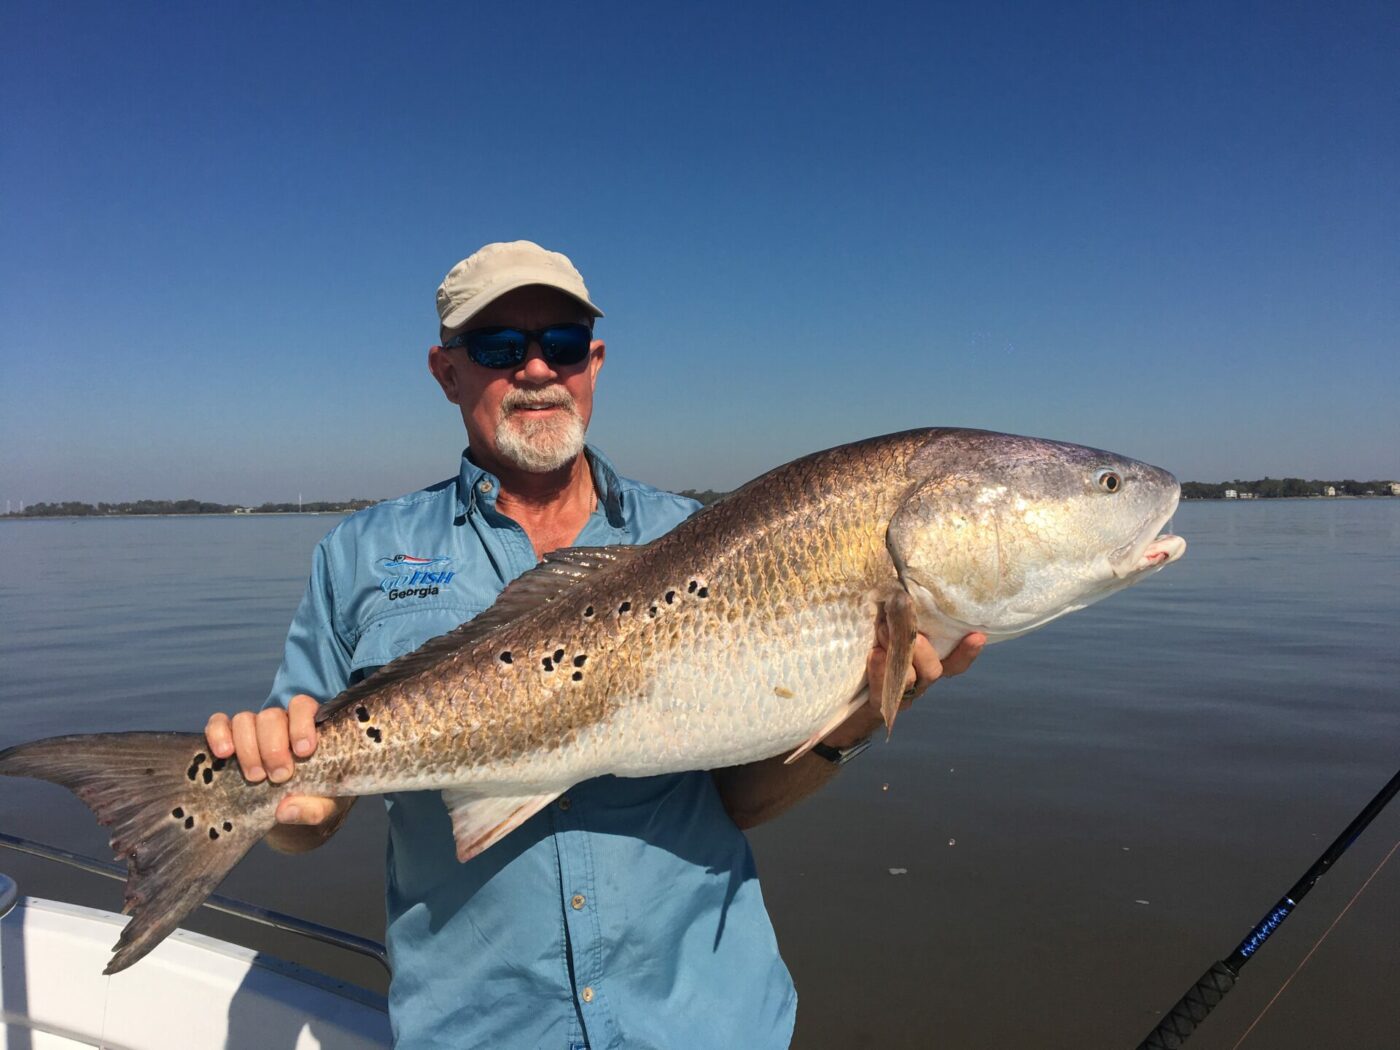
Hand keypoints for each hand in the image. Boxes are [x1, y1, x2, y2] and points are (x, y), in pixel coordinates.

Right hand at [204, 694, 340, 827]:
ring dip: (248, 748)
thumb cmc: (313, 798)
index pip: (302, 706)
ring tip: (255, 777)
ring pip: (244, 720)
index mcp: (308, 728)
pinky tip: (224, 755)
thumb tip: (286, 810)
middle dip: (273, 747)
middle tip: (279, 776)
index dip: (301, 724)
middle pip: (270, 716)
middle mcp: (280, 722)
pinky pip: (218, 724)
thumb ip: (315, 809)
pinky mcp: (228, 738)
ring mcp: (253, 729)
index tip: (303, 751)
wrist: (290, 808)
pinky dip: (218, 734)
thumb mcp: (325, 807)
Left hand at [824, 630, 985, 747]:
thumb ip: (896, 621)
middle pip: (933, 669)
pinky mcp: (878, 704)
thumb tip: (898, 589)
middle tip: (908, 626)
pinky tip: (875, 655)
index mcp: (925, 665)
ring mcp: (899, 696)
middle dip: (922, 647)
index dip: (966, 651)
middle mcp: (918, 682)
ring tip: (884, 632)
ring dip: (899, 653)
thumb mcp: (883, 636)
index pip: (954, 662)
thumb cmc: (865, 658)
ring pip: (911, 679)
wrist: (838, 701)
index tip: (977, 635)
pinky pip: (884, 691)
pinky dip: (880, 671)